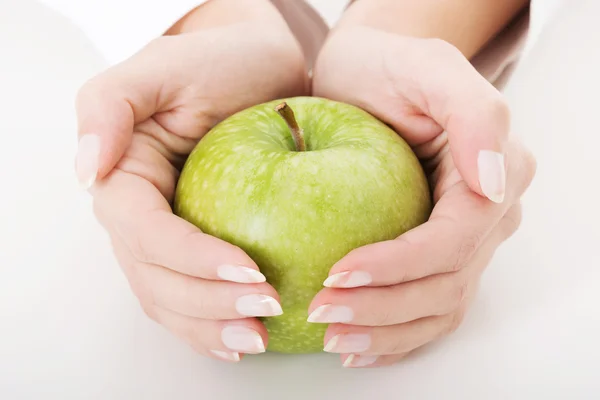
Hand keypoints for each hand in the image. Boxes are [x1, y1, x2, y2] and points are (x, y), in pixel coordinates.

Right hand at [75, 0, 307, 362]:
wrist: (255, 69)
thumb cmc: (216, 64)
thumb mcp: (162, 67)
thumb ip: (110, 106)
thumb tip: (87, 171)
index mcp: (124, 178)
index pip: (146, 233)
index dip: (190, 258)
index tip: (247, 269)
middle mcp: (138, 215)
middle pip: (157, 278)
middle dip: (207, 303)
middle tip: (265, 309)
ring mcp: (166, 236)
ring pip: (171, 299)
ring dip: (210, 326)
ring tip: (258, 337)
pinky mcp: (197, 245)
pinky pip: (191, 296)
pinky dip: (210, 325)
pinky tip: (239, 339)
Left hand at [309, 26, 535, 367]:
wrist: (368, 71)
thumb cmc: (389, 64)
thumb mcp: (428, 67)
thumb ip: (474, 113)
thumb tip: (492, 183)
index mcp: (497, 172)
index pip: (455, 239)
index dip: (401, 266)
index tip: (341, 273)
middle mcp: (488, 212)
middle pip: (446, 283)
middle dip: (385, 309)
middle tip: (323, 314)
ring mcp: (465, 238)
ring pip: (439, 306)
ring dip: (387, 332)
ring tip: (335, 342)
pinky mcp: (435, 251)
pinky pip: (427, 306)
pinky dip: (395, 334)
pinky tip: (358, 347)